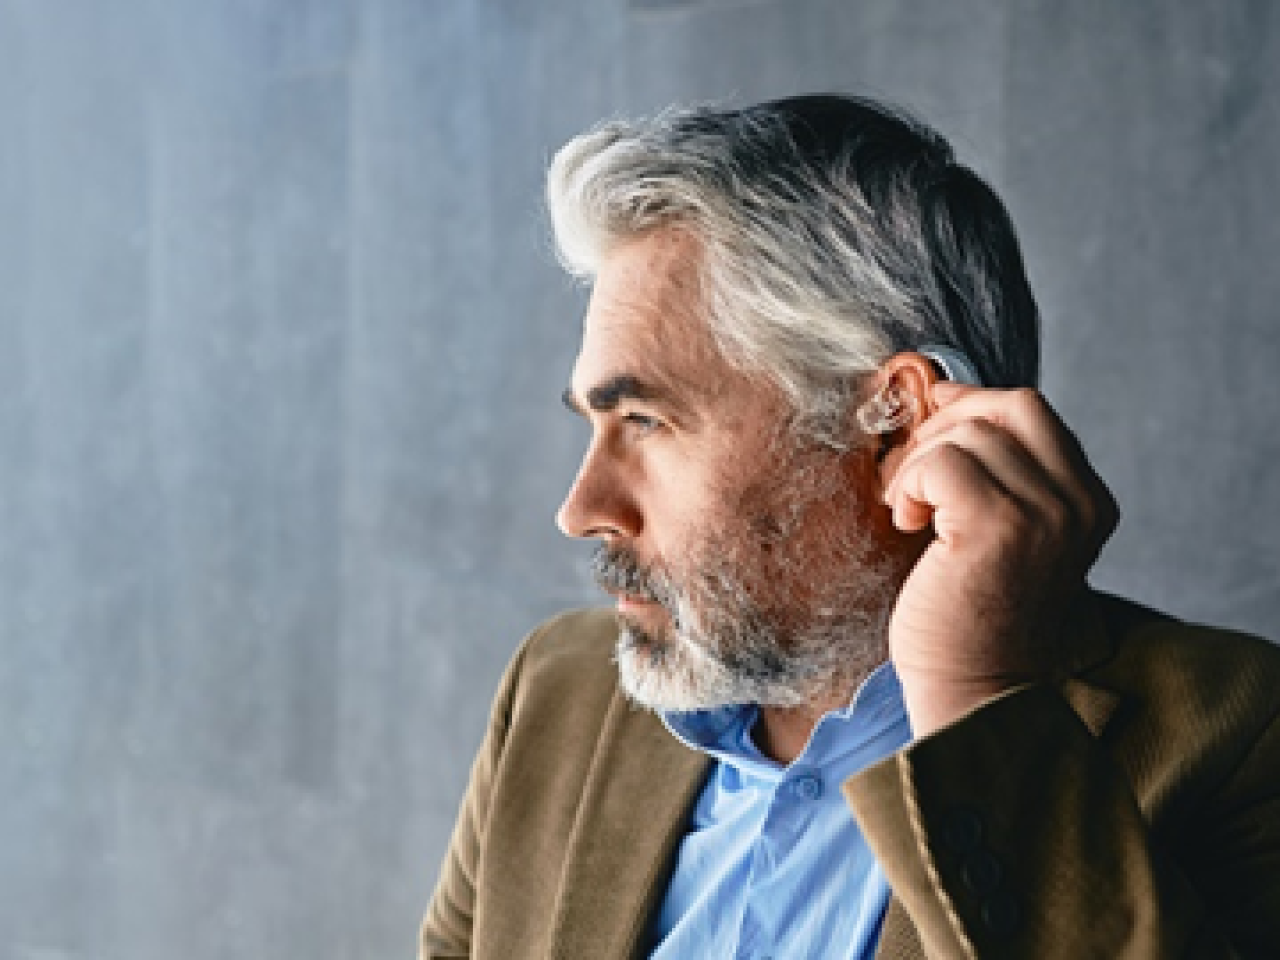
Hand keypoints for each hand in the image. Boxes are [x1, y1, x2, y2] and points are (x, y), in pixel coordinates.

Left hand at [882, 384, 1118, 735]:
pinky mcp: (999, 526)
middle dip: (945, 425)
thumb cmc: (971, 617)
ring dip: (918, 465)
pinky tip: (908, 523)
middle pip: (1007, 408)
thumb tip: (946, 399)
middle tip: (911, 475)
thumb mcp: (1005, 534)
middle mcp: (1078, 503)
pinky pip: (941, 463)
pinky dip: (910, 484)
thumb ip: (1000, 477)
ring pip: (967, 434)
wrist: (973, 693)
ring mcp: (1044, 513)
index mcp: (1088, 502)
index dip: (972, 406)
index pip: (1031, 413)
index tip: (931, 424)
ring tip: (910, 513)